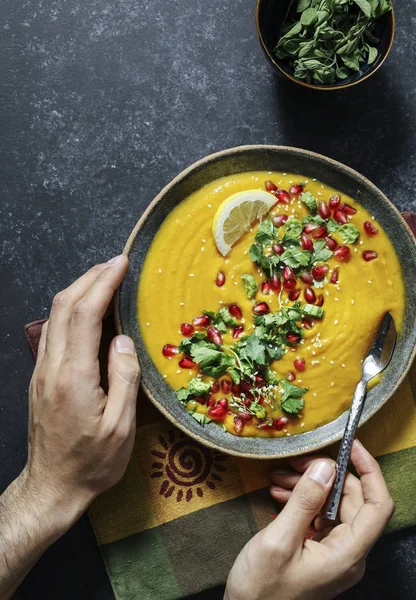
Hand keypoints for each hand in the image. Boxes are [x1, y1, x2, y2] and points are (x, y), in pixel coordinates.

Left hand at [22, 255, 140, 531]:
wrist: (51, 487)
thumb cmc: (92, 463)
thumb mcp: (120, 428)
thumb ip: (124, 379)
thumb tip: (123, 340)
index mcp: (73, 377)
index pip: (84, 315)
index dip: (102, 283)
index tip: (120, 264)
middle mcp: (52, 367)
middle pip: (63, 306)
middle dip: (89, 278)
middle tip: (114, 264)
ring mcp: (42, 371)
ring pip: (53, 316)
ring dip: (78, 290)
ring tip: (104, 280)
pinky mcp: (41, 378)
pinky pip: (53, 331)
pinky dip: (70, 310)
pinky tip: (87, 312)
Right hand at [225, 440, 393, 599]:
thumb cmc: (261, 590)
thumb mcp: (279, 540)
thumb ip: (305, 501)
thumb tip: (325, 467)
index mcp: (348, 554)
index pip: (378, 505)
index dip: (369, 471)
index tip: (351, 446)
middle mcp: (349, 554)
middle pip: (352, 501)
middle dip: (325, 475)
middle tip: (295, 462)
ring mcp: (335, 554)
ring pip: (334, 506)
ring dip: (309, 487)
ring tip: (278, 478)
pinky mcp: (320, 553)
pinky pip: (320, 517)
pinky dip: (302, 501)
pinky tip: (279, 494)